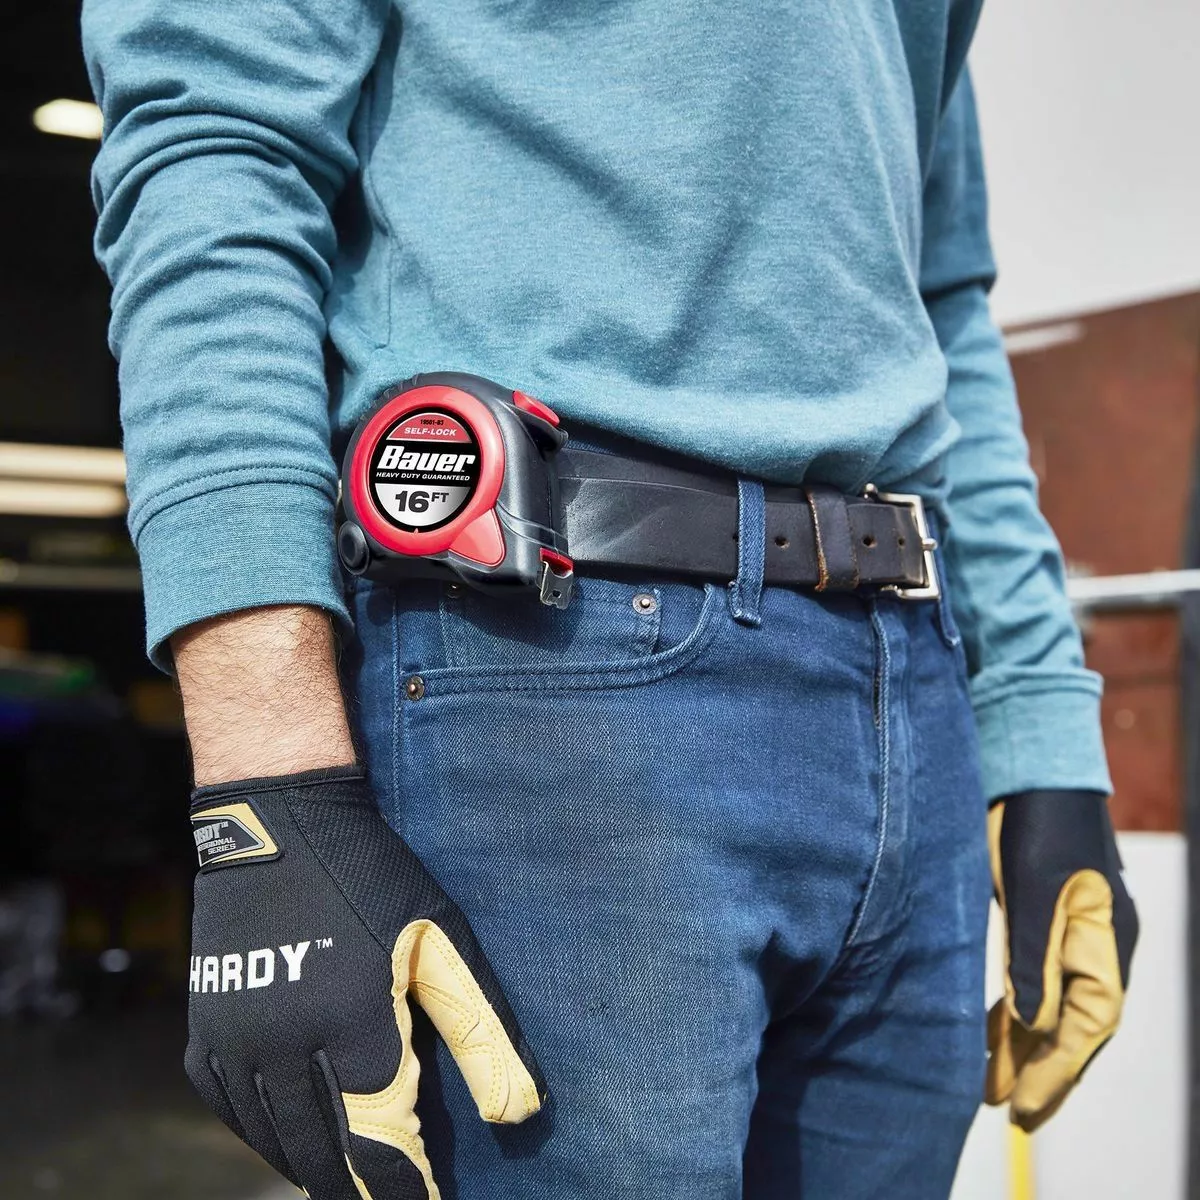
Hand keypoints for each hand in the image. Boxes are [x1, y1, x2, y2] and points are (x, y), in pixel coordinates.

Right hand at [186, 766, 545, 1198]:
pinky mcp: (205, 1029)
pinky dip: (265, 1136)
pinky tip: (291, 1139)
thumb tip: (522, 1112)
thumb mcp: (440, 940)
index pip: (381, 1141)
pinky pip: (232, 1110)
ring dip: (314, 1168)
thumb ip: (481, 1030)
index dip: (406, 1185)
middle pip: (324, 1153)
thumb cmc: (371, 876)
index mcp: (353, 1022)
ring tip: (348, 1183)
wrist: (278, 823)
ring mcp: (237, 1039)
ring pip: (275, 1138)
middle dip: (360, 1190)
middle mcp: (286, 1043)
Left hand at [985, 789, 1136, 1130]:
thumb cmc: (1035, 822)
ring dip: (1027, 1045)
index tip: (1021, 1108)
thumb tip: (1033, 1027)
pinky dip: (1019, 1009)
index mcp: (1107, 942)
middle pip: (1075, 1025)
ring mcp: (1075, 932)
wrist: (1034, 766)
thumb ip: (1032, 957)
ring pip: (1055, 1005)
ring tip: (993, 1084)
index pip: (1087, 1025)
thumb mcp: (1030, 890)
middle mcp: (1099, 944)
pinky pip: (1039, 979)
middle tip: (1009, 1113)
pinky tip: (995, 1029)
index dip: (1056, 1071)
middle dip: (1044, 1071)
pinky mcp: (1048, 918)